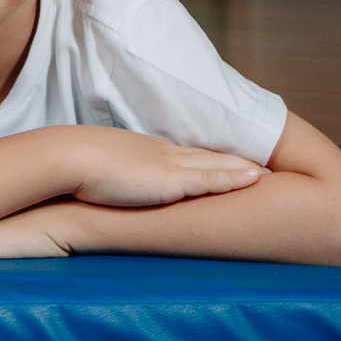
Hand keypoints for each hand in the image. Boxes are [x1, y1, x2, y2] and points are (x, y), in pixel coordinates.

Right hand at [72, 129, 266, 207]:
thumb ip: (113, 177)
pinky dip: (237, 177)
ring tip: (273, 172)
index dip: (214, 158)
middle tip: (268, 165)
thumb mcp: (101, 170)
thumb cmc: (75, 166)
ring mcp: (172, 165)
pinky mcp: (173, 180)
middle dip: (239, 159)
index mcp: (149, 152)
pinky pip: (213, 178)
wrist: (67, 157)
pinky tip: (258, 179)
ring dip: (246, 167)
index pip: (190, 154)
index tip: (235, 161)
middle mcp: (166, 154)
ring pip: (219, 163)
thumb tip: (108, 187)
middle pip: (211, 155)